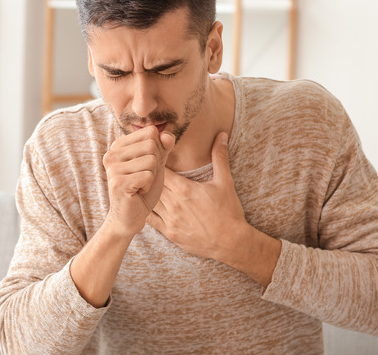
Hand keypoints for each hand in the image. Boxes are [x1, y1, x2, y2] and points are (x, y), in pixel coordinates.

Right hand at [102, 126, 175, 237]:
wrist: (130, 216)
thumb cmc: (143, 188)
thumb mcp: (157, 163)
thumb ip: (163, 146)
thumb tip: (167, 135)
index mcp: (118, 145)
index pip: (151, 132)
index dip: (158, 149)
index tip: (146, 165)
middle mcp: (111, 154)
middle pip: (152, 145)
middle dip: (155, 164)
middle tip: (143, 177)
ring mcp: (113, 168)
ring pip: (151, 161)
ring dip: (152, 176)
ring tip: (140, 185)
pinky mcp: (118, 182)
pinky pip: (148, 175)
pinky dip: (148, 186)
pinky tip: (138, 192)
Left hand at [146, 132, 247, 260]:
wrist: (231, 243)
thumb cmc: (229, 212)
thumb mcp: (225, 182)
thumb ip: (219, 157)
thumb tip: (221, 135)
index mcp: (185, 189)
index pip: (161, 170)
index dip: (156, 163)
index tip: (156, 158)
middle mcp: (174, 204)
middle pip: (152, 185)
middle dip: (150, 177)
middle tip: (146, 170)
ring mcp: (170, 220)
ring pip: (149, 201)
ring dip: (147, 194)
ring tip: (145, 186)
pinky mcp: (170, 233)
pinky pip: (151, 220)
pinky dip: (147, 211)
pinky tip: (146, 205)